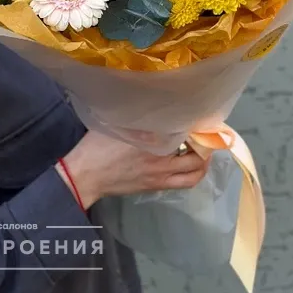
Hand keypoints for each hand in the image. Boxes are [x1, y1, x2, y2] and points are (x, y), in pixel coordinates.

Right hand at [56, 130, 209, 209]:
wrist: (85, 175)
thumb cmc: (97, 145)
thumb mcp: (118, 123)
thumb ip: (140, 116)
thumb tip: (156, 105)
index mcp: (151, 142)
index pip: (185, 133)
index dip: (197, 127)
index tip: (201, 117)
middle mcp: (160, 161)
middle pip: (196, 157)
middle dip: (207, 147)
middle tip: (207, 135)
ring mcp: (159, 177)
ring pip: (193, 175)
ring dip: (203, 163)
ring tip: (204, 152)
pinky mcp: (154, 187)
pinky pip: (182, 183)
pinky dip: (191, 173)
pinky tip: (188, 163)